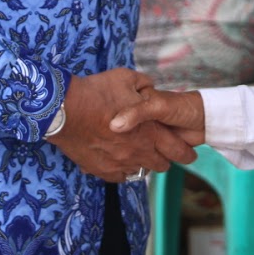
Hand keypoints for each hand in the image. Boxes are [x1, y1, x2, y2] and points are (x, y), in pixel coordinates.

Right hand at [49, 68, 197, 181]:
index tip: (189, 153)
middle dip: (166, 158)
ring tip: (139, 154)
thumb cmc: (96, 92)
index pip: (177, 150)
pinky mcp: (102, 171)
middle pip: (161, 165)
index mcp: (150, 132)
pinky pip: (120, 176)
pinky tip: (120, 160)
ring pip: (141, 172)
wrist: (64, 110)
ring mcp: (120, 164)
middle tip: (163, 152)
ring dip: (143, 163)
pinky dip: (123, 169)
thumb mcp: (126, 78)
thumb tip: (149, 88)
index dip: (186, 153)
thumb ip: (145, 84)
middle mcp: (138, 152)